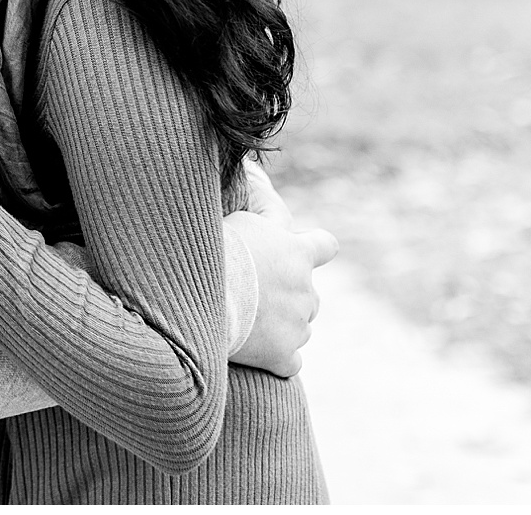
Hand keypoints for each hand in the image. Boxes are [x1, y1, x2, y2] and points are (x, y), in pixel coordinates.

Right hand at [226, 162, 339, 377]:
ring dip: (283, 326)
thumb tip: (253, 167)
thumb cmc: (217, 248)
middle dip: (290, 296)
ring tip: (249, 323)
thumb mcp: (239, 216)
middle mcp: (306, 288)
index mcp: (297, 252)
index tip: (299, 254)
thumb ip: (255, 204)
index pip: (325, 246)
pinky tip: (257, 355)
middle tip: (254, 294)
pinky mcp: (282, 355)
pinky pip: (290, 363)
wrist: (205, 293)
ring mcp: (298, 325)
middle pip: (311, 295)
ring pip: (302, 329)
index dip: (314, 251)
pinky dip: (277, 360)